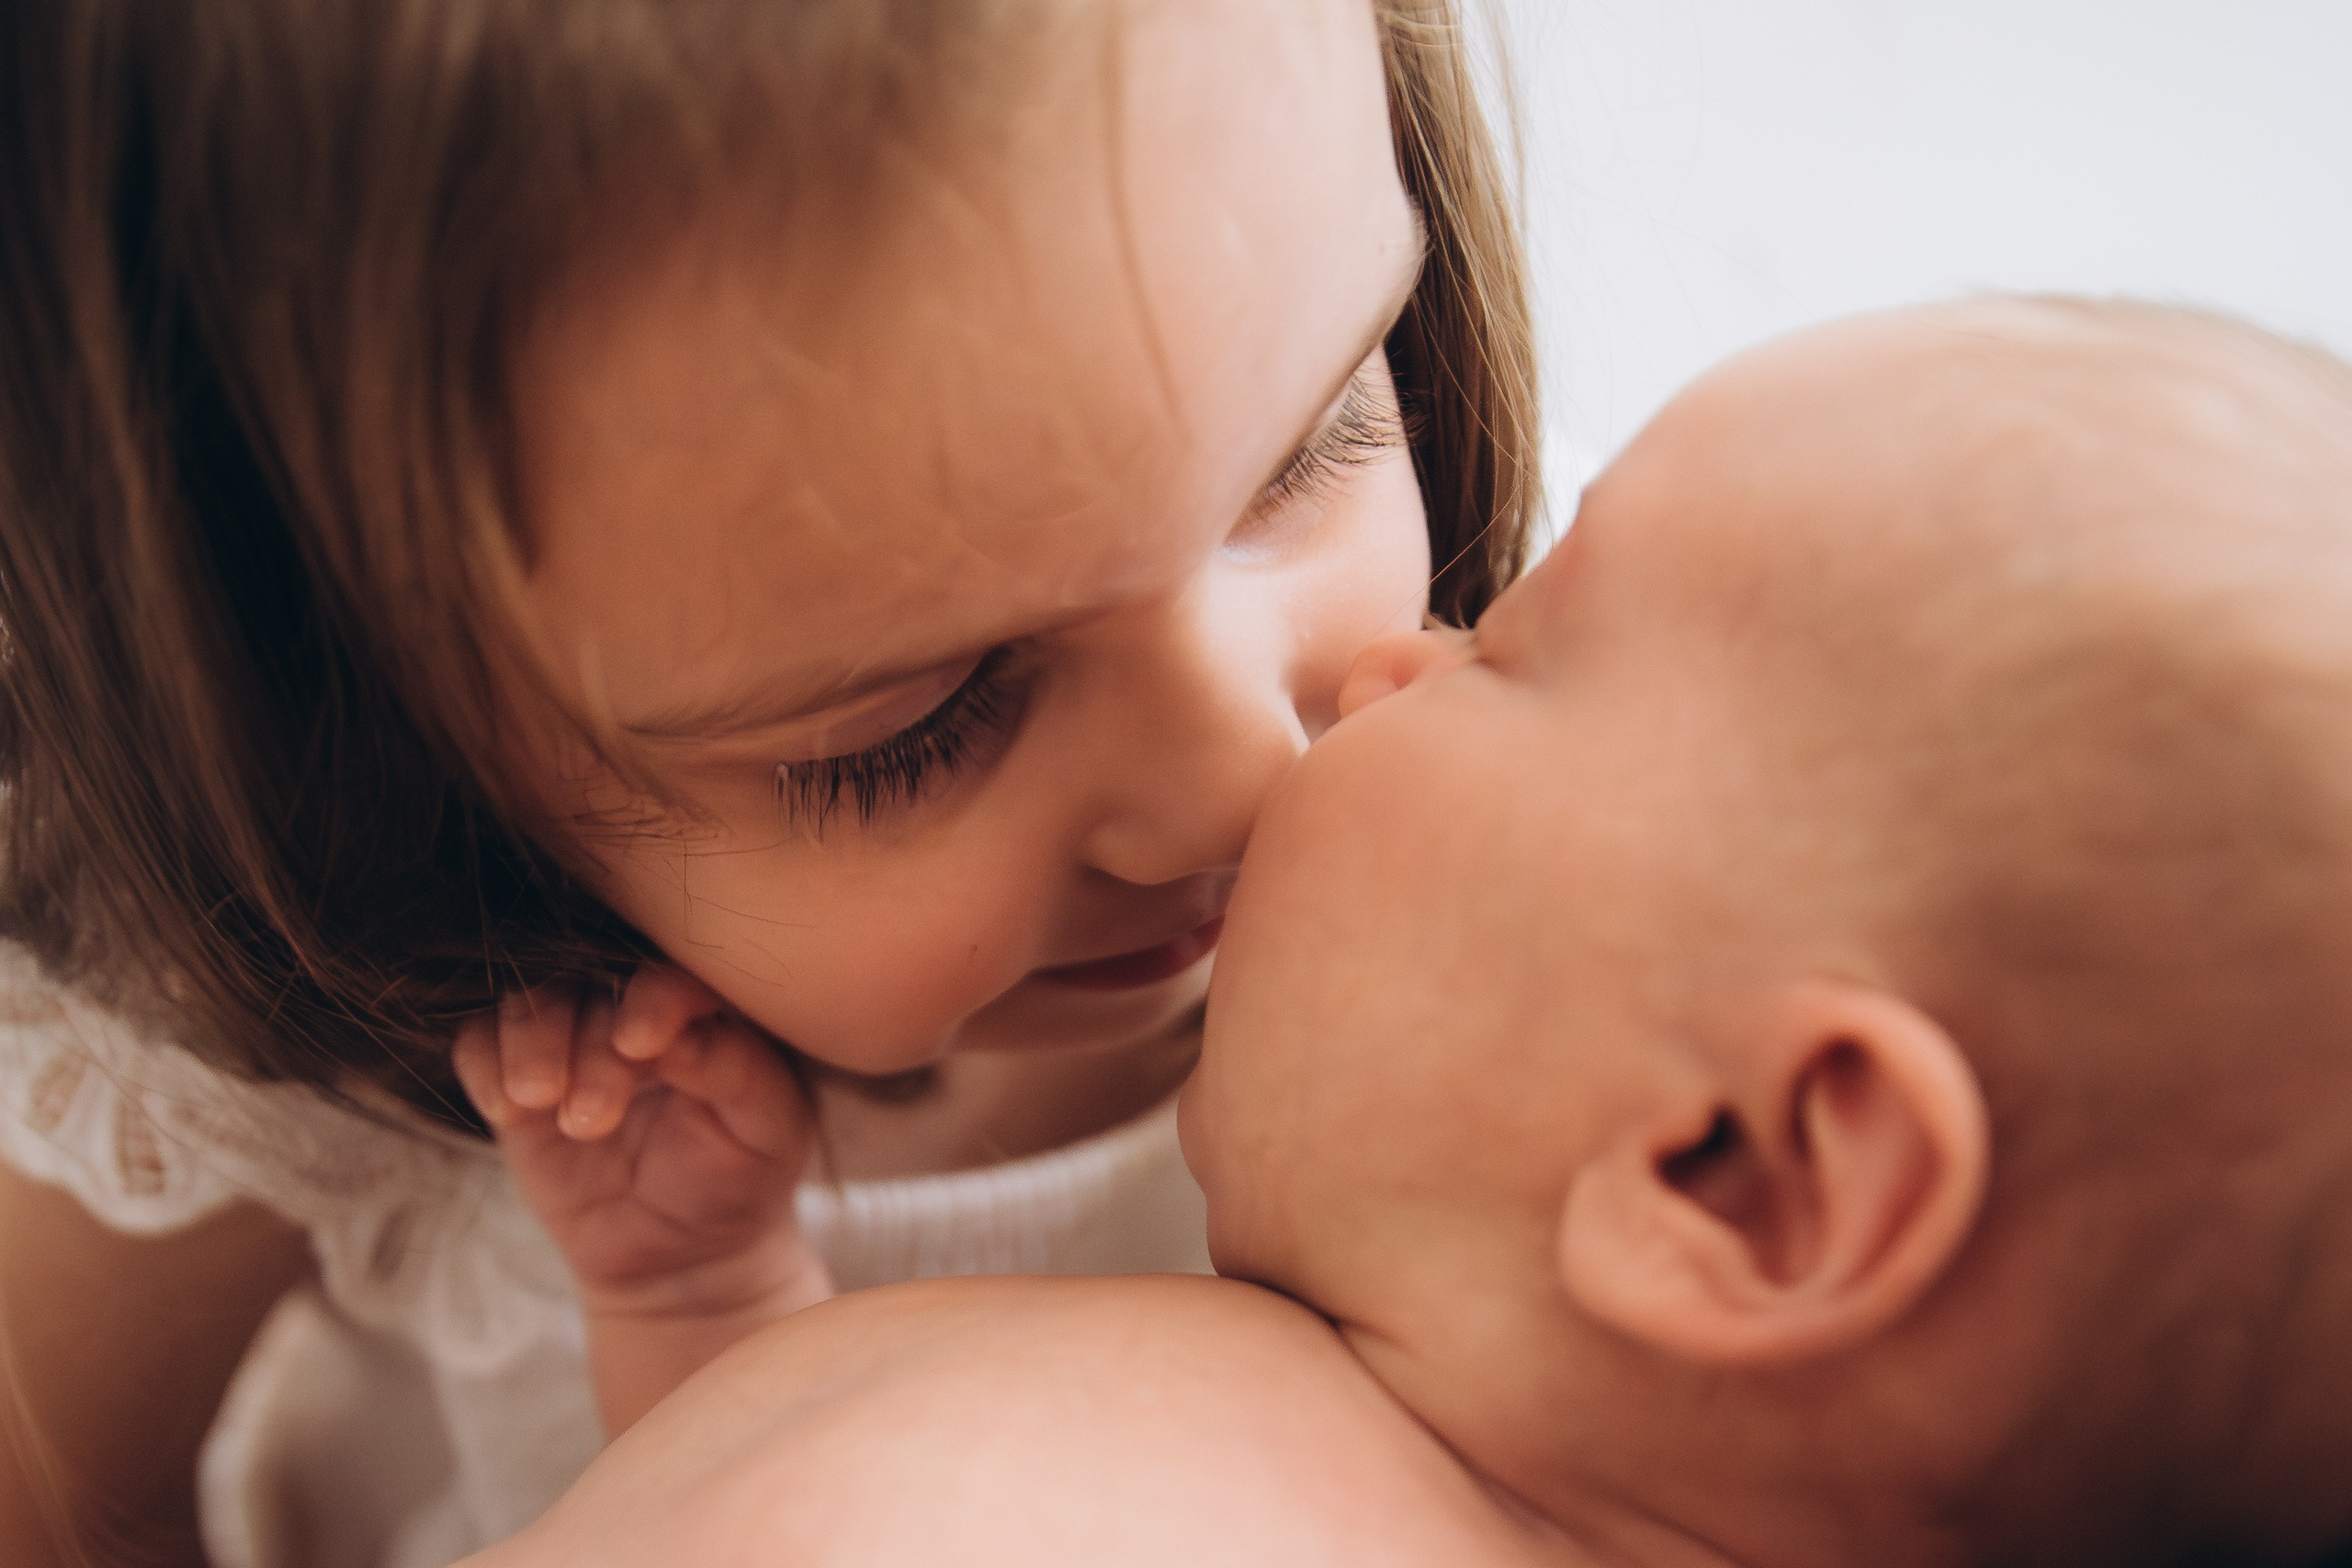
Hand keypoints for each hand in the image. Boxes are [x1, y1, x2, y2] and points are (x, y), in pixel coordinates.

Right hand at [453, 966, 829, 1324]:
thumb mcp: (764, 1130)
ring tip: (539, 1103)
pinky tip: (509, 1112)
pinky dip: (483, 1065)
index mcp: (704, 1005)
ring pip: (528, 1000)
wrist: (680, 1253)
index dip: (653, 998)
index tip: (638, 1044)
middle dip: (583, 1043)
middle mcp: (632, 1007)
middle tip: (592, 1117)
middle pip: (590, 981)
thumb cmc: (739, 1176)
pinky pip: (479, 1043)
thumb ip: (732, 1071)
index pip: (674, 973)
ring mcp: (570, 1038)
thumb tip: (674, 1037)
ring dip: (528, 1044)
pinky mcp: (517, 1078)